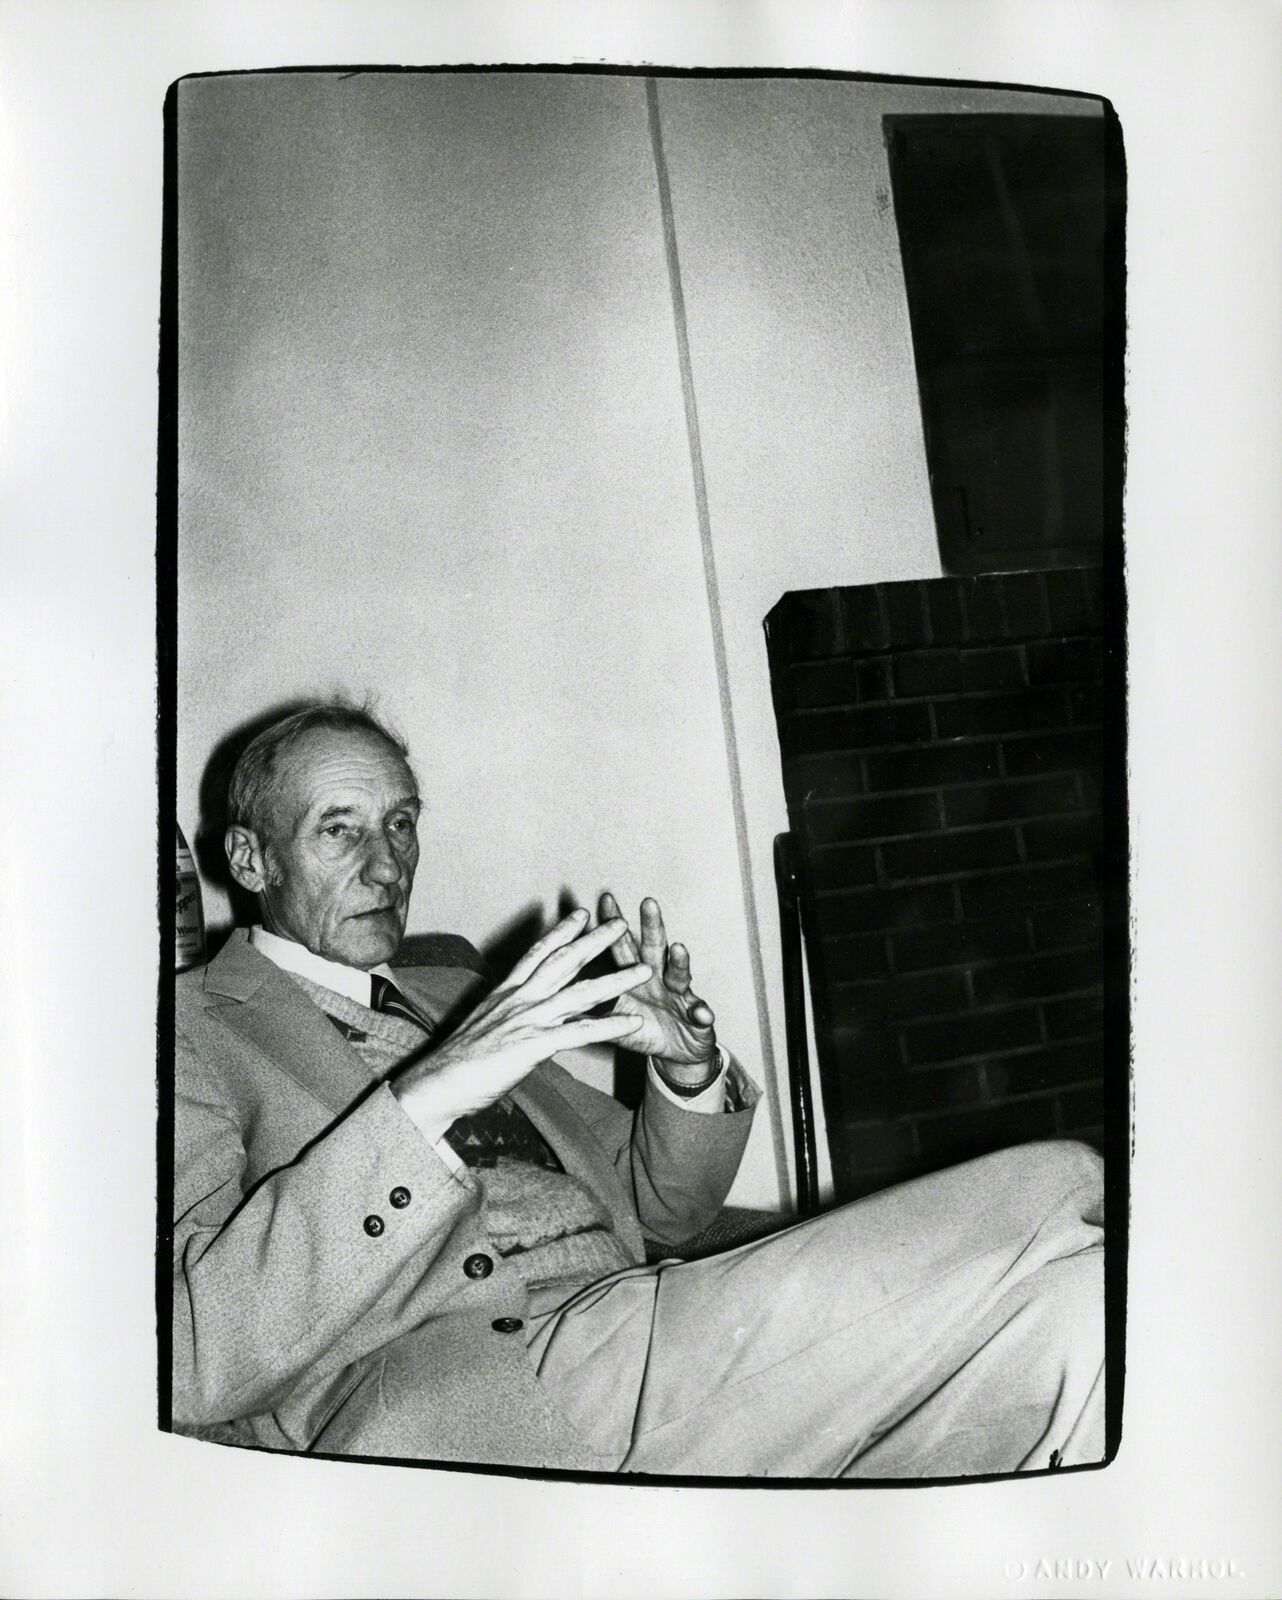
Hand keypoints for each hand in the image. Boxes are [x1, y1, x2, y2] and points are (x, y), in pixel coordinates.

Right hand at [391, 909, 648, 1133]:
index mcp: (505, 992)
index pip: (538, 953)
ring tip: (644, 969)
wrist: (438, 1082)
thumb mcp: (485, 1027)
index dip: (562, 932)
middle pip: (565, 961)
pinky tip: (633, 1022)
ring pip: (581, 992)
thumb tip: (527, 1015)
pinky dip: (610, 1026)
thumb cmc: (457, 1061)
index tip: (581, 914)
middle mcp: (519, 999)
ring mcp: (528, 1019)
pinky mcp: (534, 1044)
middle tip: (621, 922)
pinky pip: (580, 1032)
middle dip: (596, 940)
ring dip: (617, 979)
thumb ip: (509, 1016)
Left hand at [598, 892, 717, 1086]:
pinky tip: (702, 1013)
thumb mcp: (614, 1019)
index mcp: (635, 977)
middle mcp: (660, 979)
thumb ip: (588, 1008)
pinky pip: (701, 1015)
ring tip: (678, 949)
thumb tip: (552, 996)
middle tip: (647, 903)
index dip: (614, 925)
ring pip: (680, 975)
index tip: (605, 900)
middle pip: (654, 948)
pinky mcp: (699, 1019)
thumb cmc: (644, 1029)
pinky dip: (702, 1013)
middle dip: (652, 926)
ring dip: (679, 962)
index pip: (623, 946)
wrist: (677, 1053)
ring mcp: (681, 996)